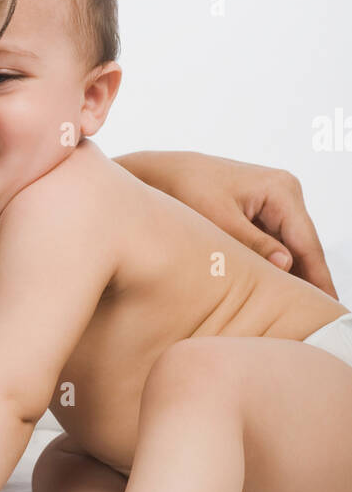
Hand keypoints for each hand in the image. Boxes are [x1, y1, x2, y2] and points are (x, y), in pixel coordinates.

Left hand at [120, 151, 336, 294]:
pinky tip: (274, 292)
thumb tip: (286, 265)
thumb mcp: (220, 219)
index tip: (329, 305)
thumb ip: (253, 243)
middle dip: (309, 280)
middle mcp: (285, 193)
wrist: (162, 173)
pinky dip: (274, 265)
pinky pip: (275, 243)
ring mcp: (275, 202)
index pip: (307, 242)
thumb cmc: (187, 188)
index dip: (319, 277)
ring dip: (291, 275)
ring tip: (297, 311)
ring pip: (290, 247)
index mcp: (281, 190)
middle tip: (316, 318)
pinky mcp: (262, 212)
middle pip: (303, 247)